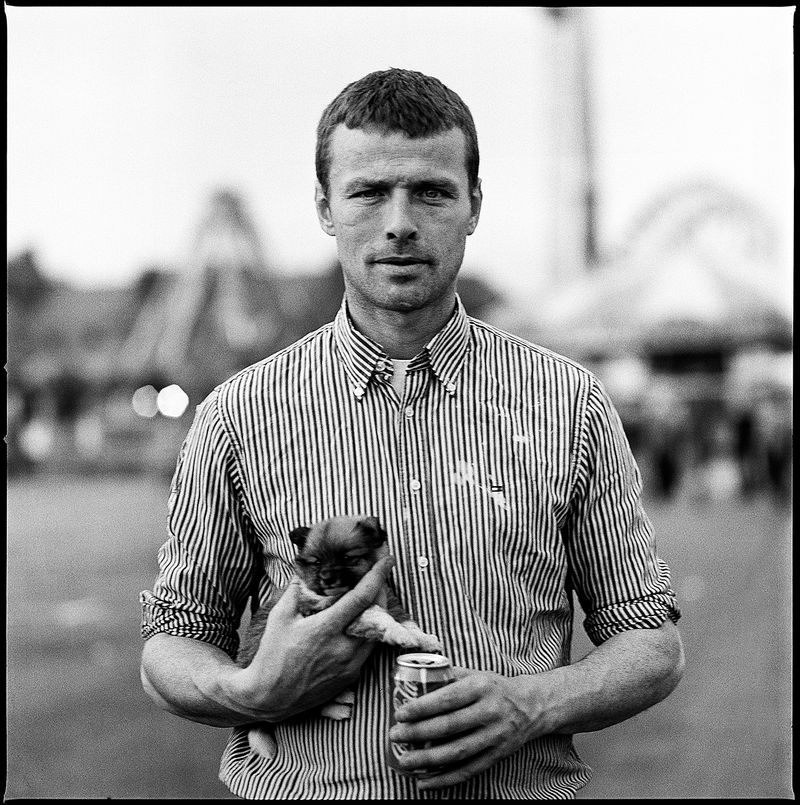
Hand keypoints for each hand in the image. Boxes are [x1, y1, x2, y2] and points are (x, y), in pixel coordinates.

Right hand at [231, 555, 394, 720]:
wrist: (269, 698)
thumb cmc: (271, 656)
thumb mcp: (279, 618)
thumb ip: (295, 592)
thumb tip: (302, 572)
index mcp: (326, 629)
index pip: (361, 597)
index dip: (378, 575)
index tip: (387, 559)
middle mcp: (343, 647)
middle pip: (377, 614)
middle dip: (381, 591)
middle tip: (378, 576)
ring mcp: (349, 665)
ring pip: (377, 633)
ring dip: (378, 613)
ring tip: (371, 598)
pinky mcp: (350, 678)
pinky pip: (368, 650)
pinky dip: (369, 634)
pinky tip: (360, 625)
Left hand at [389, 668, 548, 789]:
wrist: (531, 706)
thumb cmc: (494, 687)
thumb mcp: (475, 674)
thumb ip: (448, 676)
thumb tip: (416, 678)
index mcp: (481, 687)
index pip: (447, 698)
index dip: (422, 707)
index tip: (400, 713)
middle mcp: (489, 712)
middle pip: (449, 726)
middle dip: (418, 733)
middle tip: (395, 735)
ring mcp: (494, 736)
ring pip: (457, 752)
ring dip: (427, 760)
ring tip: (404, 761)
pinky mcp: (496, 756)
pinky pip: (468, 771)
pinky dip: (444, 779)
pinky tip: (424, 781)